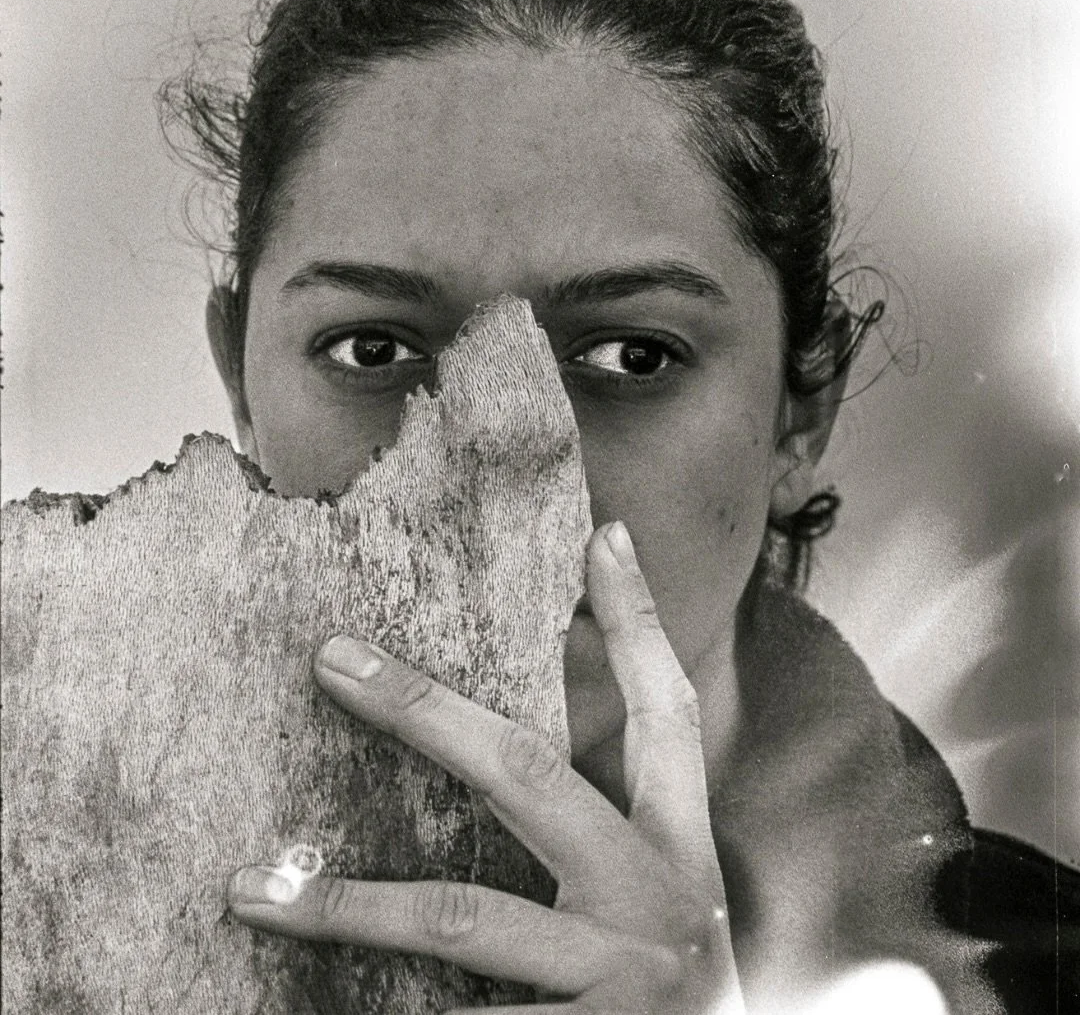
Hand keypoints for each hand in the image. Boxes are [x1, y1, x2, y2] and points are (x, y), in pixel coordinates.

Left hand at [228, 521, 743, 1012]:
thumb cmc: (675, 994)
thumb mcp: (667, 897)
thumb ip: (614, 825)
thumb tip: (535, 734)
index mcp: (680, 851)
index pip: (667, 715)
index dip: (638, 625)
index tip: (604, 535)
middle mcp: (658, 900)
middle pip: (529, 772)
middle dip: (424, 709)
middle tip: (332, 658)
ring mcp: (623, 980)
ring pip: (464, 916)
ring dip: (347, 902)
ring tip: (251, 889)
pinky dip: (390, 1013)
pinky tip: (314, 1011)